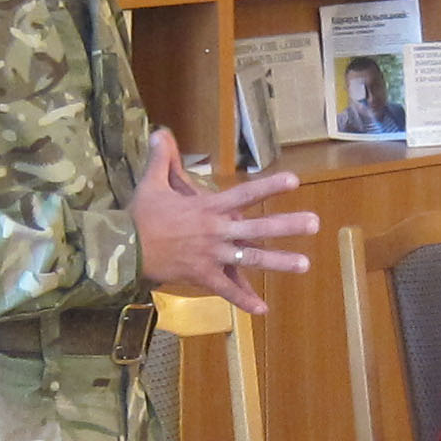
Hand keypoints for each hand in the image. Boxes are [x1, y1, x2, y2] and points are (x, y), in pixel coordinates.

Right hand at [130, 128, 319, 315]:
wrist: (125, 249)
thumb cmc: (140, 217)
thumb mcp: (152, 183)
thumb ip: (163, 159)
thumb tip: (161, 130)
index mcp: (208, 209)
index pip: (245, 194)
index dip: (269, 187)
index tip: (295, 181)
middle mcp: (216, 232)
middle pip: (257, 228)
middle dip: (286, 225)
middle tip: (315, 223)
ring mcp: (212, 256)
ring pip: (251, 259)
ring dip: (278, 262)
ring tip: (304, 264)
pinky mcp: (203, 276)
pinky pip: (227, 290)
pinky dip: (244, 300)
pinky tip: (263, 310)